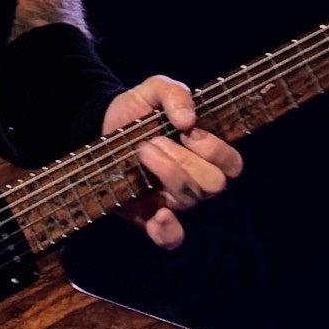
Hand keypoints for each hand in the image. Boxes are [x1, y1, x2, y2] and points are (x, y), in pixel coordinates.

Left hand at [103, 74, 242, 250]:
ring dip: (165, 174)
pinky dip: (168, 230)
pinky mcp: (148, 217)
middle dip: (182, 161)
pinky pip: (171, 238)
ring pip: (189, 200)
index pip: (231, 163)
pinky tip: (157, 213)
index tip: (185, 131)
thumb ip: (175, 92)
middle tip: (152, 143)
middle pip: (213, 184)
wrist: (98, 127)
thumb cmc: (135, 110)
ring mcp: (172, 200)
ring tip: (140, 152)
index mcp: (204, 153)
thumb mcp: (153, 89)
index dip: (213, 148)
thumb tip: (188, 120)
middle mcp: (193, 179)